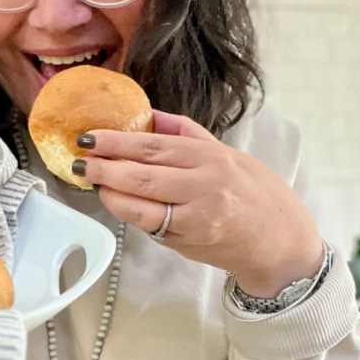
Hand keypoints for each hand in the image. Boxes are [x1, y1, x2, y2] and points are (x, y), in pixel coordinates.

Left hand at [76, 109, 323, 296]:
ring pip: (141, 202)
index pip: (154, 145)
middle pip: (143, 172)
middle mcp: (203, 184)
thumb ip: (187, 135)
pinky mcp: (189, 241)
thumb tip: (150, 116)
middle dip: (104, 164)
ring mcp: (195, 216)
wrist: (281, 242)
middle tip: (78, 158)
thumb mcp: (228, 154)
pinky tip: (113, 200)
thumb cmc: (257, 195)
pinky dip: (127, 211)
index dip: (117, 140)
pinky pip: (150, 224)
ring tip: (90, 178)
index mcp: (211, 157)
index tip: (89, 135)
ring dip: (109, 190)